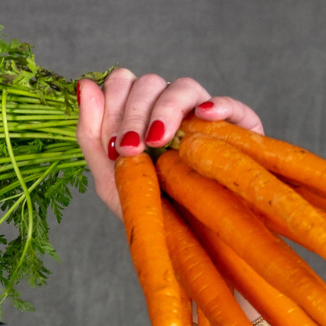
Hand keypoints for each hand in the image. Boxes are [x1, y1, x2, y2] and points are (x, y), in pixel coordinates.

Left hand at [74, 70, 263, 220]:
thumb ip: (90, 133)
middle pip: (149, 82)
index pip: (122, 83)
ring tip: (158, 141)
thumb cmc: (147, 207)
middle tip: (132, 149)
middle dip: (134, 114)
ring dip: (165, 109)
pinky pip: (235, 107)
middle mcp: (169, 108)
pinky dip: (220, 104)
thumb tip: (85, 84)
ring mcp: (203, 117)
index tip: (116, 147)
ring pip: (184, 86)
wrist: (187, 243)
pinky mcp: (240, 132)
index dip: (113, 105)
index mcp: (138, 113)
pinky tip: (204, 116)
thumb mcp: (109, 176)